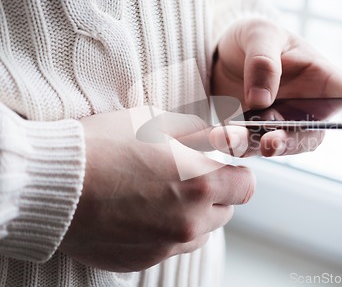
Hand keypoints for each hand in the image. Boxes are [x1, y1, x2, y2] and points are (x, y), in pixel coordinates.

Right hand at [59, 107, 254, 271]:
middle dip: (213, 194)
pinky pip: (169, 246)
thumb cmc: (103, 146)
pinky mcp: (143, 260)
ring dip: (192, 215)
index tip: (224, 167)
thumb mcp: (155, 122)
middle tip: (187, 177)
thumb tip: (219, 138)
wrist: (54, 183)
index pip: (245, 186)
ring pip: (200, 233)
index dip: (236, 173)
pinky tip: (140, 212)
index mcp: (200, 183)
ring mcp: (166, 245)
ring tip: (161, 195)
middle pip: (225, 212)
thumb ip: (196, 134)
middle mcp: (189, 221)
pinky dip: (165, 231)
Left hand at [211, 18, 341, 155]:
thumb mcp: (257, 34)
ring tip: (229, 135)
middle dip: (294, 142)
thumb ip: (263, 61)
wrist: (218, 55)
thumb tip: (263, 100)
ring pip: (279, 147)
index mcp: (321, 78)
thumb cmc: (251, 38)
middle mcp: (306, 108)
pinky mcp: (252, 136)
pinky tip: (215, 135)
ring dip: (257, 146)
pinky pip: (247, 149)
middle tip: (272, 143)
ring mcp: (279, 125)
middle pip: (313, 135)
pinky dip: (232, 145)